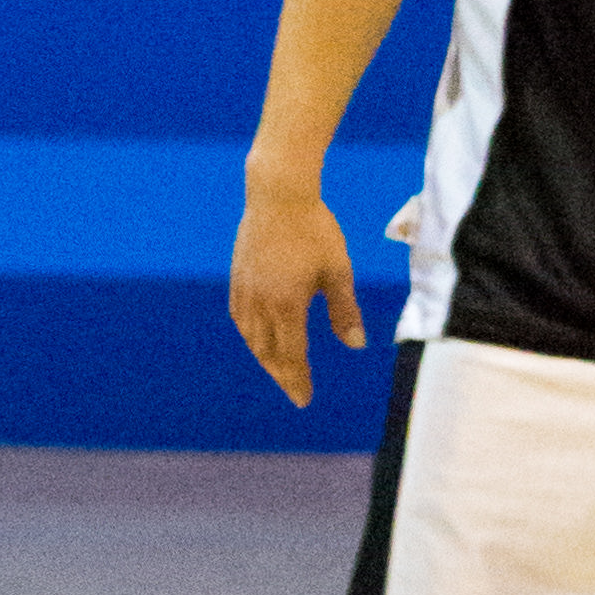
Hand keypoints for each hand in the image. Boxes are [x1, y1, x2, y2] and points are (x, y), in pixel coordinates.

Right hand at [231, 185, 365, 406]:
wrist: (279, 194)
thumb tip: (356, 345)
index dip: (298, 379)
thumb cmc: (315, 230)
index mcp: (287, 304)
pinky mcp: (238, 276)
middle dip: (281, 375)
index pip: (292, 355)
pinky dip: (249, 334)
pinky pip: (239, 316)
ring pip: (250, 337)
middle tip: (294, 392)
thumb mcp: (338, 271)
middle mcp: (261, 302)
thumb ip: (345, 311)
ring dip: (264, 358)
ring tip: (277, 369)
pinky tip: (255, 337)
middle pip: (267, 352)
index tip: (304, 399)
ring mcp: (245, 289)